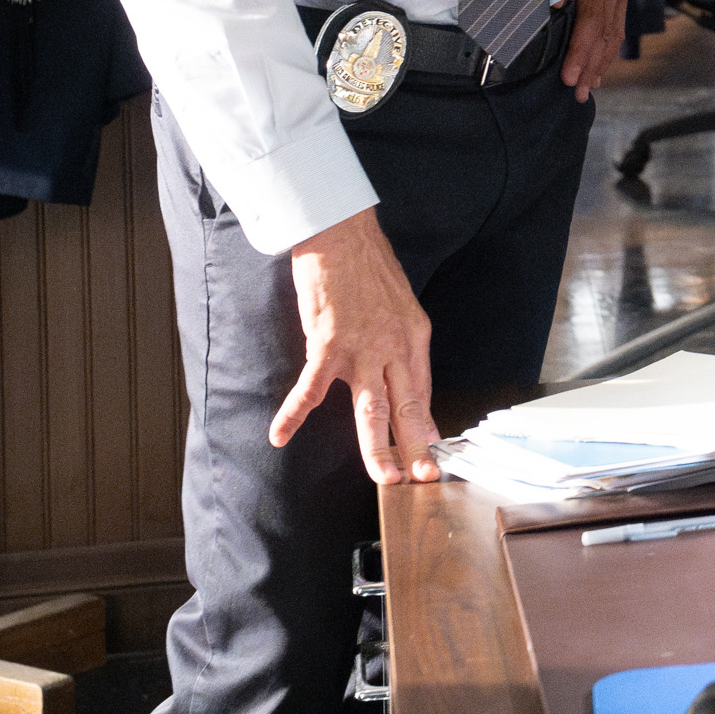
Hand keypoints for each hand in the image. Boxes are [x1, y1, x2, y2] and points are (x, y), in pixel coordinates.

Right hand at [276, 210, 438, 485]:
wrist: (342, 234)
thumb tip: (403, 375)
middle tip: (423, 479)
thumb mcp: (401, 305)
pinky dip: (295, 413)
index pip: (423, 392)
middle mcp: (395, 347)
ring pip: (373, 408)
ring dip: (378, 447)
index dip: (427, 424)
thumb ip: (402, 343)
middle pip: (408, 407)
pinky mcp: (328, 343)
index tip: (434, 451)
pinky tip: (280, 435)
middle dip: (416, 447)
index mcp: (415, 338)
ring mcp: (363, 348)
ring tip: (383, 477)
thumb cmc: (367, 267)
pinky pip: (312, 387)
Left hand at [561, 0, 632, 100]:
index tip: (568, 78)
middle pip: (605, 38)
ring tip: (591, 85)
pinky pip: (618, 21)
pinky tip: (603, 59)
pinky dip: (610, 45)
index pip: (590, 27)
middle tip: (577, 94)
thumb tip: (545, 8)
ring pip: (614, 33)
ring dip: (602, 62)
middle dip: (591, 68)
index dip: (579, 55)